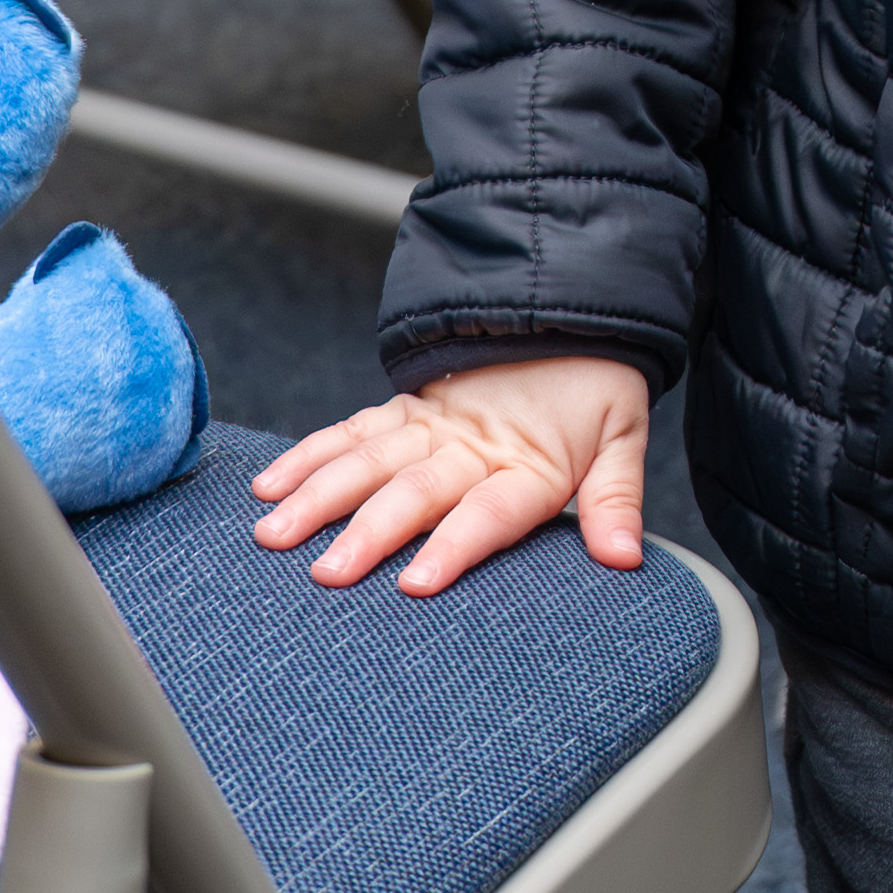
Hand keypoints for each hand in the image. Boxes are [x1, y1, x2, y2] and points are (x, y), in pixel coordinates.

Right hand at [250, 355, 651, 594]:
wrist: (566, 309)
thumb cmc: (593, 388)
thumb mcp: (623, 438)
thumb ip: (616, 501)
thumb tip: (624, 559)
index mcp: (529, 463)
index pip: (489, 511)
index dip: (454, 546)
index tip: (415, 584)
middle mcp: (471, 444)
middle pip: (416, 491)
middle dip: (366, 532)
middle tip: (325, 575)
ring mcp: (431, 423)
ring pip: (367, 459)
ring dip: (317, 496)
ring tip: (273, 534)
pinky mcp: (403, 408)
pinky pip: (348, 431)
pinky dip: (306, 456)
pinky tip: (268, 486)